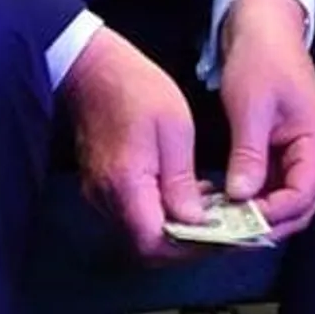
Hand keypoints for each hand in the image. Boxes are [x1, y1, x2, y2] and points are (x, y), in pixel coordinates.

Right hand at [62, 27, 208, 262]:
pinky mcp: (101, 185)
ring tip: (209, 211)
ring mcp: (100, 192)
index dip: (189, 247)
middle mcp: (106, 197)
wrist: (93, 66)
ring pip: (140, 231)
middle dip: (187, 243)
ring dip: (175, 229)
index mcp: (125, 183)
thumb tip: (194, 219)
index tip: (219, 236)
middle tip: (221, 228)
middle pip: (147, 245)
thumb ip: (181, 180)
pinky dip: (159, 213)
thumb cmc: (133, 87)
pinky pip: (132, 213)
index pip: (154, 243)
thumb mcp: (174, 127)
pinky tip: (183, 195)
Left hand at [217, 0, 314, 242]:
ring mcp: (308, 157)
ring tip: (221, 222)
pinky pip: (276, 187)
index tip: (233, 222)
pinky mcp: (290, 154)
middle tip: (224, 232)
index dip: (269, 215)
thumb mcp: (251, 105)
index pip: (301, 197)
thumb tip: (241, 197)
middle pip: (298, 208)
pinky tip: (226, 203)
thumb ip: (249, 153)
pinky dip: (255, 198)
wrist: (264, 29)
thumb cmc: (261, 59)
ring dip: (257, 214)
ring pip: (287, 202)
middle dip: (264, 222)